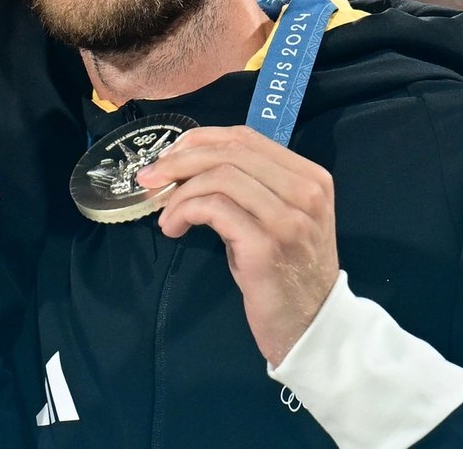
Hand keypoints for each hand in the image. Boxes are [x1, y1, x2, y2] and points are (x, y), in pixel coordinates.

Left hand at [137, 127, 339, 365]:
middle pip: (230, 152)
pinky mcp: (266, 245)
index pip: (245, 137)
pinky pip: (213, 208)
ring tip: (166, 215)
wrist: (312, 325)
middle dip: (180, 160)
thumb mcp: (276, 218)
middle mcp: (305, 191)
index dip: (199, 140)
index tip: (168, 156)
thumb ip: (248, 187)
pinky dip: (183, 211)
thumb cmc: (286, 272)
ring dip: (180, 192)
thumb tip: (186, 166)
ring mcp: (288, 218)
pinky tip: (174, 228)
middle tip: (149, 178)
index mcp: (310, 177)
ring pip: (220, 176)